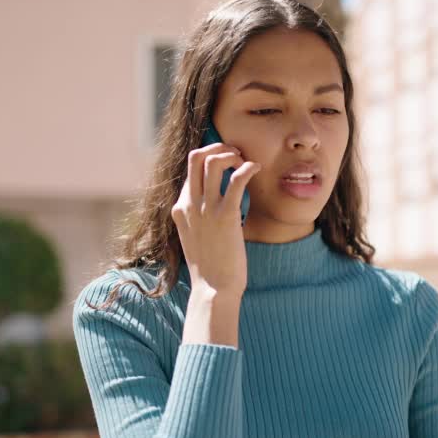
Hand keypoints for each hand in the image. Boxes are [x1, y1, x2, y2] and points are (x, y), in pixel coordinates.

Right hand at [172, 143, 258, 298]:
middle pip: (196, 157)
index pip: (190, 170)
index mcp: (180, 209)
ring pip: (212, 161)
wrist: (213, 289)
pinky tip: (257, 169)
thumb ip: (199, 219)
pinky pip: (236, 179)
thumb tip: (215, 208)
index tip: (227, 162)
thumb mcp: (196, 238)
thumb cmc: (210, 268)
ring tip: (245, 162)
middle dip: (217, 148)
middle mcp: (189, 205)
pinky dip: (248, 168)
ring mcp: (205, 209)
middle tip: (235, 155)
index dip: (209, 159)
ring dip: (231, 154)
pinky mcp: (225, 216)